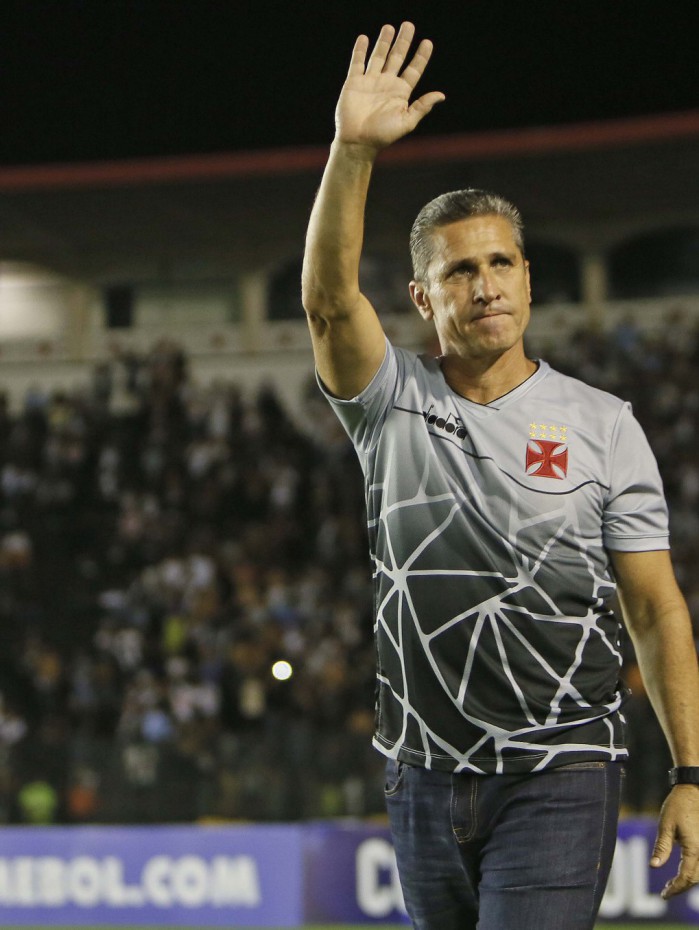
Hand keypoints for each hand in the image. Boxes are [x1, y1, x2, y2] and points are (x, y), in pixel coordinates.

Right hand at [335, 22, 444, 152]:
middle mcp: (386, 84)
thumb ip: (422, 107)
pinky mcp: (354, 83)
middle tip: (408, 25)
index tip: (427, 42)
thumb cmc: (383, 136)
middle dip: (403, 41)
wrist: (358, 142)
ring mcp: (370, 82)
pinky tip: (364, 38)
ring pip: (379, 56)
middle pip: (397, 57)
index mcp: (401, 93)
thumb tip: (441, 95)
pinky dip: (360, 50)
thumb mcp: (407, 122)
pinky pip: (358, 63)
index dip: (421, 56)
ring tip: (389, 27)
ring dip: (384, 41)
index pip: (413, 70)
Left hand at [650, 785, 698, 897]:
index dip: (675, 889)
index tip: (664, 895)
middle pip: (695, 878)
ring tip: (673, 883)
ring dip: (688, 880)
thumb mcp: (665, 825)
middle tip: (666, 890)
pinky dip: (694, 871)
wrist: (694, 790)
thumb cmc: (678, 806)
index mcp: (694, 849)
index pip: (686, 877)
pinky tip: (684, 870)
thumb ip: (661, 847)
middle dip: (681, 887)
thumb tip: (653, 866)